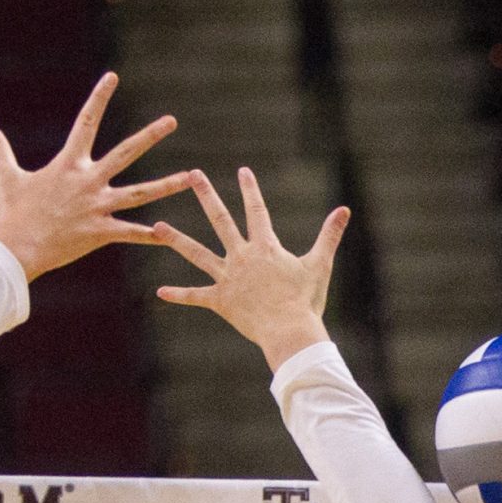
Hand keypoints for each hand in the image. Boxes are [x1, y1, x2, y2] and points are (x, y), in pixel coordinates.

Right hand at [0, 73, 186, 280]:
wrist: (16, 249)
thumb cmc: (12, 212)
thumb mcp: (6, 176)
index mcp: (68, 164)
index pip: (87, 121)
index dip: (99, 97)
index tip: (113, 76)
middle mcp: (88, 181)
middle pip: (126, 152)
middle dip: (150, 135)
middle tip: (171, 121)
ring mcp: (97, 207)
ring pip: (140, 193)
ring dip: (167, 184)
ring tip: (192, 176)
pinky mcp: (100, 232)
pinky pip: (131, 233)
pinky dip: (151, 236)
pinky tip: (171, 234)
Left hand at [152, 168, 350, 371]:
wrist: (289, 331)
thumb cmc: (306, 300)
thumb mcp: (320, 264)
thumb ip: (329, 235)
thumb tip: (345, 210)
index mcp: (265, 247)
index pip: (256, 210)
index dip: (250, 189)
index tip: (242, 171)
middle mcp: (242, 257)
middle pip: (220, 220)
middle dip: (206, 195)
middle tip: (191, 175)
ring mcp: (228, 278)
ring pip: (197, 253)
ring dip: (176, 239)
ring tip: (156, 226)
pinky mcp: (220, 301)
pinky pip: (196, 297)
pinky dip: (179, 295)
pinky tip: (160, 292)